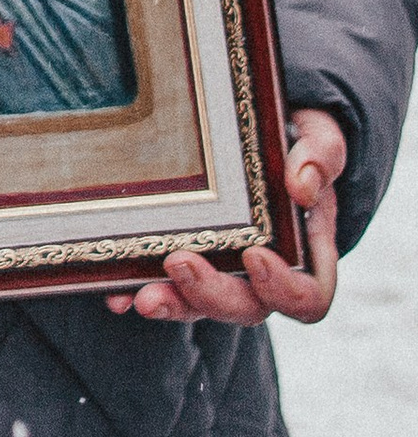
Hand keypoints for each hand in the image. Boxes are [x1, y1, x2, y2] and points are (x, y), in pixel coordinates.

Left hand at [107, 110, 344, 327]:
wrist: (252, 128)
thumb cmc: (292, 141)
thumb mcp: (315, 137)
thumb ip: (320, 156)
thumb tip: (304, 186)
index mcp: (304, 252)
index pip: (306, 296)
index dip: (285, 289)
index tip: (256, 254)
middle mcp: (261, 273)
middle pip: (246, 307)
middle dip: (211, 294)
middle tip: (180, 262)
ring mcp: (218, 271)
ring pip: (198, 305)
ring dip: (172, 303)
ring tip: (144, 297)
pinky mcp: (179, 261)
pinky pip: (160, 285)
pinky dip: (136, 291)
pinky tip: (115, 294)